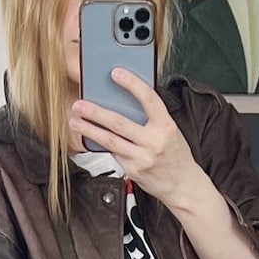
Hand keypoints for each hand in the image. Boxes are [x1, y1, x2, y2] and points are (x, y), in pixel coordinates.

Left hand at [71, 69, 203, 209]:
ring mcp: (142, 158)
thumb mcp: (171, 131)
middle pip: (119, 123)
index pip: (148, 99)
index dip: (132, 84)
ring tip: (75, 121)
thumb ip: (153, 117)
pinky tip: (90, 137)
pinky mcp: (133, 170)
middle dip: (96, 112)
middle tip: (79, 104)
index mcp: (166, 126)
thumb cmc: (176, 155)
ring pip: (110, 141)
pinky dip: (101, 144)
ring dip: (89, 129)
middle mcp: (154, 142)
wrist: (182, 185)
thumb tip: (129, 99)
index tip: (116, 73)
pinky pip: (113, 153)